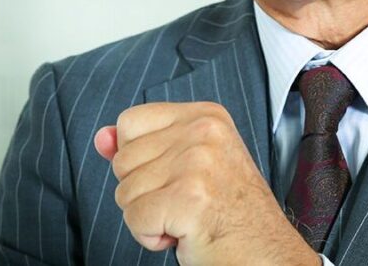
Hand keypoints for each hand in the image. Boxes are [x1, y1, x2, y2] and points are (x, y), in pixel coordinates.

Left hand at [94, 102, 317, 265]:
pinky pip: (135, 219)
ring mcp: (197, 162)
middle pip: (123, 160)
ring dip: (149, 216)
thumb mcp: (188, 165)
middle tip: (186, 201)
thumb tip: (101, 137)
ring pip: (125, 192)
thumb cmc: (229, 213)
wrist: (266, 252)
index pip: (131, 122)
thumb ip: (143, 147)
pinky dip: (152, 237)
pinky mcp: (189, 197)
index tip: (175, 175)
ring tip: (187, 217)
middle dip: (143, 192)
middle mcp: (204, 130)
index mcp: (206, 115)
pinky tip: (184, 233)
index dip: (140, 158)